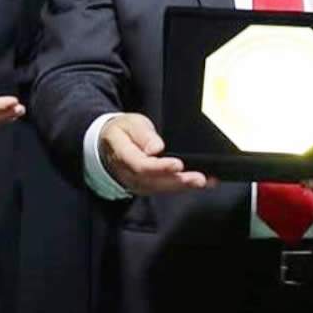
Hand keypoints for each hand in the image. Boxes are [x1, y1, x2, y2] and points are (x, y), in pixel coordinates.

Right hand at [99, 113, 216, 195]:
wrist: (110, 143)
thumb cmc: (123, 130)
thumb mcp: (131, 123)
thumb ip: (142, 134)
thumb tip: (156, 148)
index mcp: (122, 154)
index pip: (140, 165)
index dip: (160, 167)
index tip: (177, 164)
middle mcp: (128, 174)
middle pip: (153, 181)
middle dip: (177, 181)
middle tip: (198, 178)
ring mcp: (137, 183)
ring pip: (160, 188)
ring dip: (183, 186)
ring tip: (202, 181)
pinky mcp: (147, 186)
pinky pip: (164, 188)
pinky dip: (183, 186)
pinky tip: (202, 183)